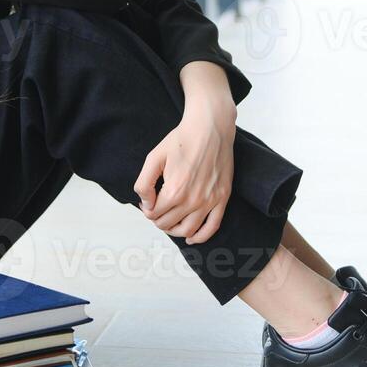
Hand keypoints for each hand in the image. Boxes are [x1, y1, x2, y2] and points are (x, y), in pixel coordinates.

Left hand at [133, 95, 235, 244]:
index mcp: (174, 191)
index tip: (147, 202)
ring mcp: (210, 201)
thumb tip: (146, 204)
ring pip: (187, 230)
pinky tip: (191, 238)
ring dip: (174, 230)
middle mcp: (193, 200)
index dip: (147, 209)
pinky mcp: (222, 199)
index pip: (154, 214)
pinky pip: (212, 227)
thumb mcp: (154, 157)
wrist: (210, 128)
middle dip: (158, 219)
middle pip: (168, 224)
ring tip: (169, 222)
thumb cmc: (181, 139)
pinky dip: (200, 237)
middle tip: (156, 209)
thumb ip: (144, 183)